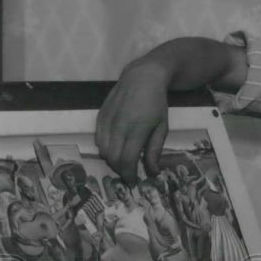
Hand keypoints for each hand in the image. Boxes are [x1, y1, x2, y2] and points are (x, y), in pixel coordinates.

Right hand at [96, 57, 170, 184]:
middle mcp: (119, 125)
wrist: (142, 78)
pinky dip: (104, 148)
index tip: (133, 182)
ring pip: (102, 150)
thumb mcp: (162, 127)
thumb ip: (154, 151)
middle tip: (128, 174)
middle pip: (113, 158)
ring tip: (123, 161)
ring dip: (111, 160)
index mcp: (137, 129)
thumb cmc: (156, 104)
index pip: (127, 160)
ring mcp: (107, 120)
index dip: (129, 175)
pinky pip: (97, 139)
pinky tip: (115, 147)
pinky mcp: (100, 116)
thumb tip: (153, 172)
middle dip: (120, 170)